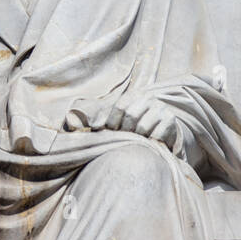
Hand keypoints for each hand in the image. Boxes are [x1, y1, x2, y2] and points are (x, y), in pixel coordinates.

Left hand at [65, 91, 182, 152]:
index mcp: (133, 95)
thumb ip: (94, 118)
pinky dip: (151, 142)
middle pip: (131, 115)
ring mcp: (161, 109)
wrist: (161, 129)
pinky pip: (158, 135)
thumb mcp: (113, 119)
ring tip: (138, 140)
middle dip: (126, 130)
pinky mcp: (171, 121)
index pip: (120, 106)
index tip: (112, 131)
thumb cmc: (132, 126)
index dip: (113, 122)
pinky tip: (150, 144)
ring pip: (143, 127)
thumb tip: (70, 122)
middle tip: (126, 137)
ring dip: (138, 138)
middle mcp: (148, 98)